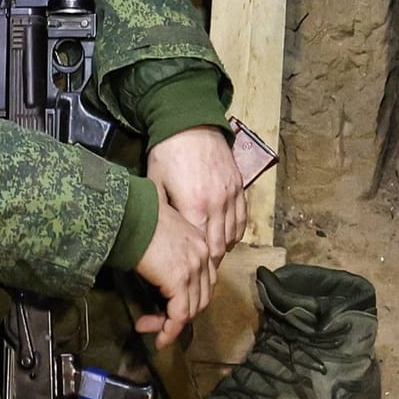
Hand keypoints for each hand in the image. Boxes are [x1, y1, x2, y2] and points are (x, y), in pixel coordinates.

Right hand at [132, 179, 214, 347]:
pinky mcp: (180, 281)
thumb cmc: (134, 217)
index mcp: (199, 241)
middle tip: (155, 322)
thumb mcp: (159, 230)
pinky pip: (180, 315)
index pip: (203, 279)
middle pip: (201, 296)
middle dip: (179, 314)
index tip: (165, 306)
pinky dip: (170, 330)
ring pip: (191, 309)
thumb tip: (154, 263)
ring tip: (149, 328)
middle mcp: (202, 255)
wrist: (127, 214)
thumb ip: (166, 247)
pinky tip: (159, 338)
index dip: (187, 297)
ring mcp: (194, 269)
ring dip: (171, 324)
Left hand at [145, 126, 247, 263]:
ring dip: (225, 248)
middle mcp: (218, 205)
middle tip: (203, 272)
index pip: (203, 248)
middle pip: (221, 246)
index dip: (200, 264)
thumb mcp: (155, 184)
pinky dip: (236, 231)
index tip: (192, 274)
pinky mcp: (239, 187)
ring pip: (234, 234)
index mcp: (195, 207)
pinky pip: (243, 218)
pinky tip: (227, 237)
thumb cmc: (168, 153)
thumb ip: (162, 213)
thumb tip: (159, 236)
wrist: (191, 124)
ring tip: (213, 258)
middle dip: (213, 262)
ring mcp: (232, 196)